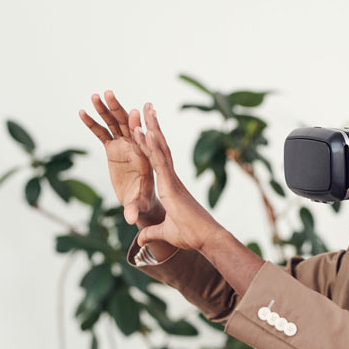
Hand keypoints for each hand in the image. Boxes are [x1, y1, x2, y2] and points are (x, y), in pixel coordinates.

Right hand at [78, 91, 161, 226]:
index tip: (135, 114)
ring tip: (95, 95)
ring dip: (105, 109)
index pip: (144, 140)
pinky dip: (93, 123)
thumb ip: (134, 209)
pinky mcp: (113, 148)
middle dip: (119, 110)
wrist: (140, 201)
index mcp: (147, 157)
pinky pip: (102, 133)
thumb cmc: (143, 202)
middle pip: (128, 125)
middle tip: (110, 94)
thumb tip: (130, 220)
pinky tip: (82, 111)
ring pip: (115, 124)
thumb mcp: (139, 205)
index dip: (139, 128)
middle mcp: (136, 147)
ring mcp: (124, 146)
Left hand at [132, 103, 224, 252]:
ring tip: (144, 110)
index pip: (158, 160)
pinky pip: (160, 162)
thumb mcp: (165, 233)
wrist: (206, 239)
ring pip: (160, 149)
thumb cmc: (191, 236)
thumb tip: (141, 239)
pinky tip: (146, 132)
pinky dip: (153, 147)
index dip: (151, 143)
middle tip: (147, 108)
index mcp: (170, 187)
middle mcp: (171, 179)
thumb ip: (152, 233)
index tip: (145, 127)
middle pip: (160, 148)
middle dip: (153, 127)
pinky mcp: (172, 186)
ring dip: (152, 129)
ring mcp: (172, 180)